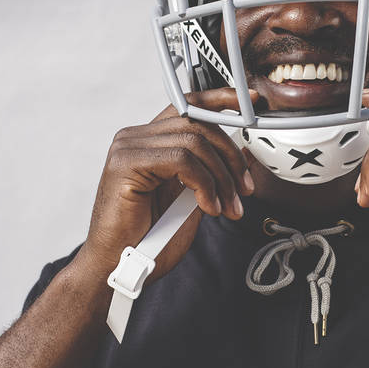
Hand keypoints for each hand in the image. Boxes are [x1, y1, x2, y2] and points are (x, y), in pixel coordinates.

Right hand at [74, 88, 255, 281]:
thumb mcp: (192, 200)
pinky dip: (204, 184)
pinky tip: (208, 208)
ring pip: (193, 142)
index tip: (251, 102)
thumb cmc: (148, 239)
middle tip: (244, 190)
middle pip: (197, 124)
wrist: (117, 267)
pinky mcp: (126, 163)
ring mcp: (128, 147)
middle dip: (231, 158)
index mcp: (149, 140)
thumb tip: (243, 154)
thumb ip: (211, 174)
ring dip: (221, 178)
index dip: (220, 100)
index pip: (187, 106)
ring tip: (227, 207)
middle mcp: (136, 137)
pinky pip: (181, 160)